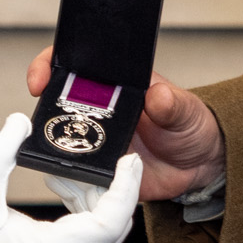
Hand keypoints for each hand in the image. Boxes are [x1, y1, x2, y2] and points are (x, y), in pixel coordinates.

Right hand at [0, 115, 140, 242]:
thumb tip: (19, 122)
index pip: (110, 222)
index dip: (125, 189)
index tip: (129, 161)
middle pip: (115, 228)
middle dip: (112, 190)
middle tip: (102, 159)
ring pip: (104, 237)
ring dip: (95, 202)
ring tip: (64, 176)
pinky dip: (85, 219)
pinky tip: (62, 195)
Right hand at [25, 46, 224, 201]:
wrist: (200, 166)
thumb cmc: (190, 126)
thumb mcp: (185, 109)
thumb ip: (172, 103)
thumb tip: (158, 95)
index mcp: (115, 85)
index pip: (75, 64)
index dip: (50, 65)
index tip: (42, 78)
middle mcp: (100, 110)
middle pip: (58, 103)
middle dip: (45, 110)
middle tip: (45, 120)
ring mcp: (97, 139)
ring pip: (61, 140)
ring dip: (57, 146)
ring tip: (67, 153)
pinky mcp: (100, 169)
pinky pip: (76, 173)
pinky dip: (72, 177)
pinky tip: (82, 178)